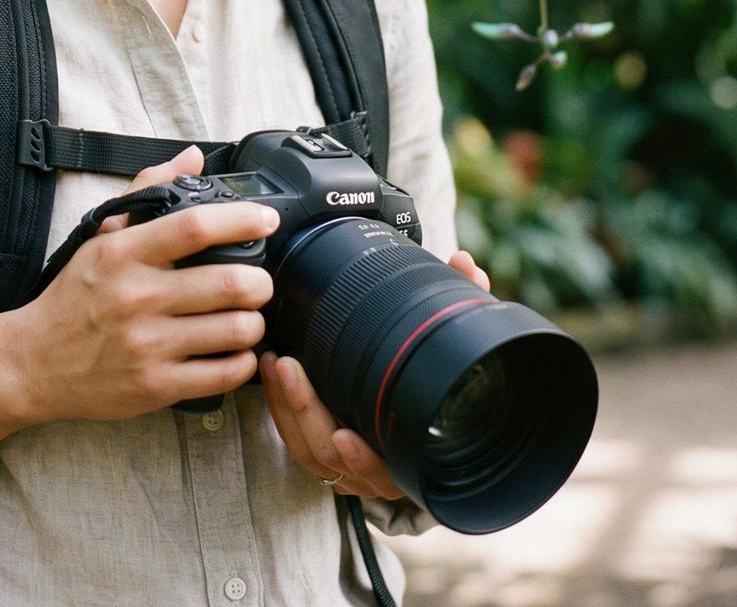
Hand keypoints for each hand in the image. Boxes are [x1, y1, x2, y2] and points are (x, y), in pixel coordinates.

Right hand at [10, 146, 280, 425]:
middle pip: (229, 282)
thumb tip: (192, 158)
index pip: (194, 227)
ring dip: (254, 322)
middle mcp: (137, 297)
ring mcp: (147, 345)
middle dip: (260, 281)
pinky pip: (224, 375)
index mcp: (124, 253)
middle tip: (260, 281)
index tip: (267, 219)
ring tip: (248, 317)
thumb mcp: (101, 236)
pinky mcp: (156, 387)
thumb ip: (147, 190)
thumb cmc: (74, 296)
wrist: (34, 362)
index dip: (241, 219)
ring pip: (235, 330)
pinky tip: (236, 351)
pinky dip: (243, 361)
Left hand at [260, 248, 491, 500]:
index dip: (365, 457)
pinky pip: (297, 443)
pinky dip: (281, 409)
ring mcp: (352, 469)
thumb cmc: (443, 383)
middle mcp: (382, 472)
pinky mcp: (328, 458)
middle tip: (288, 367)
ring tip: (275, 362)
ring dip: (287, 405)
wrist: (433, 421)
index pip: (387, 469)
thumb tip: (463, 264)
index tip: (344, 436)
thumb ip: (464, 303)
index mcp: (417, 458)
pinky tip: (272, 374)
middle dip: (306, 411)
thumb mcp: (455, 346)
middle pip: (334, 458)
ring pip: (310, 451)